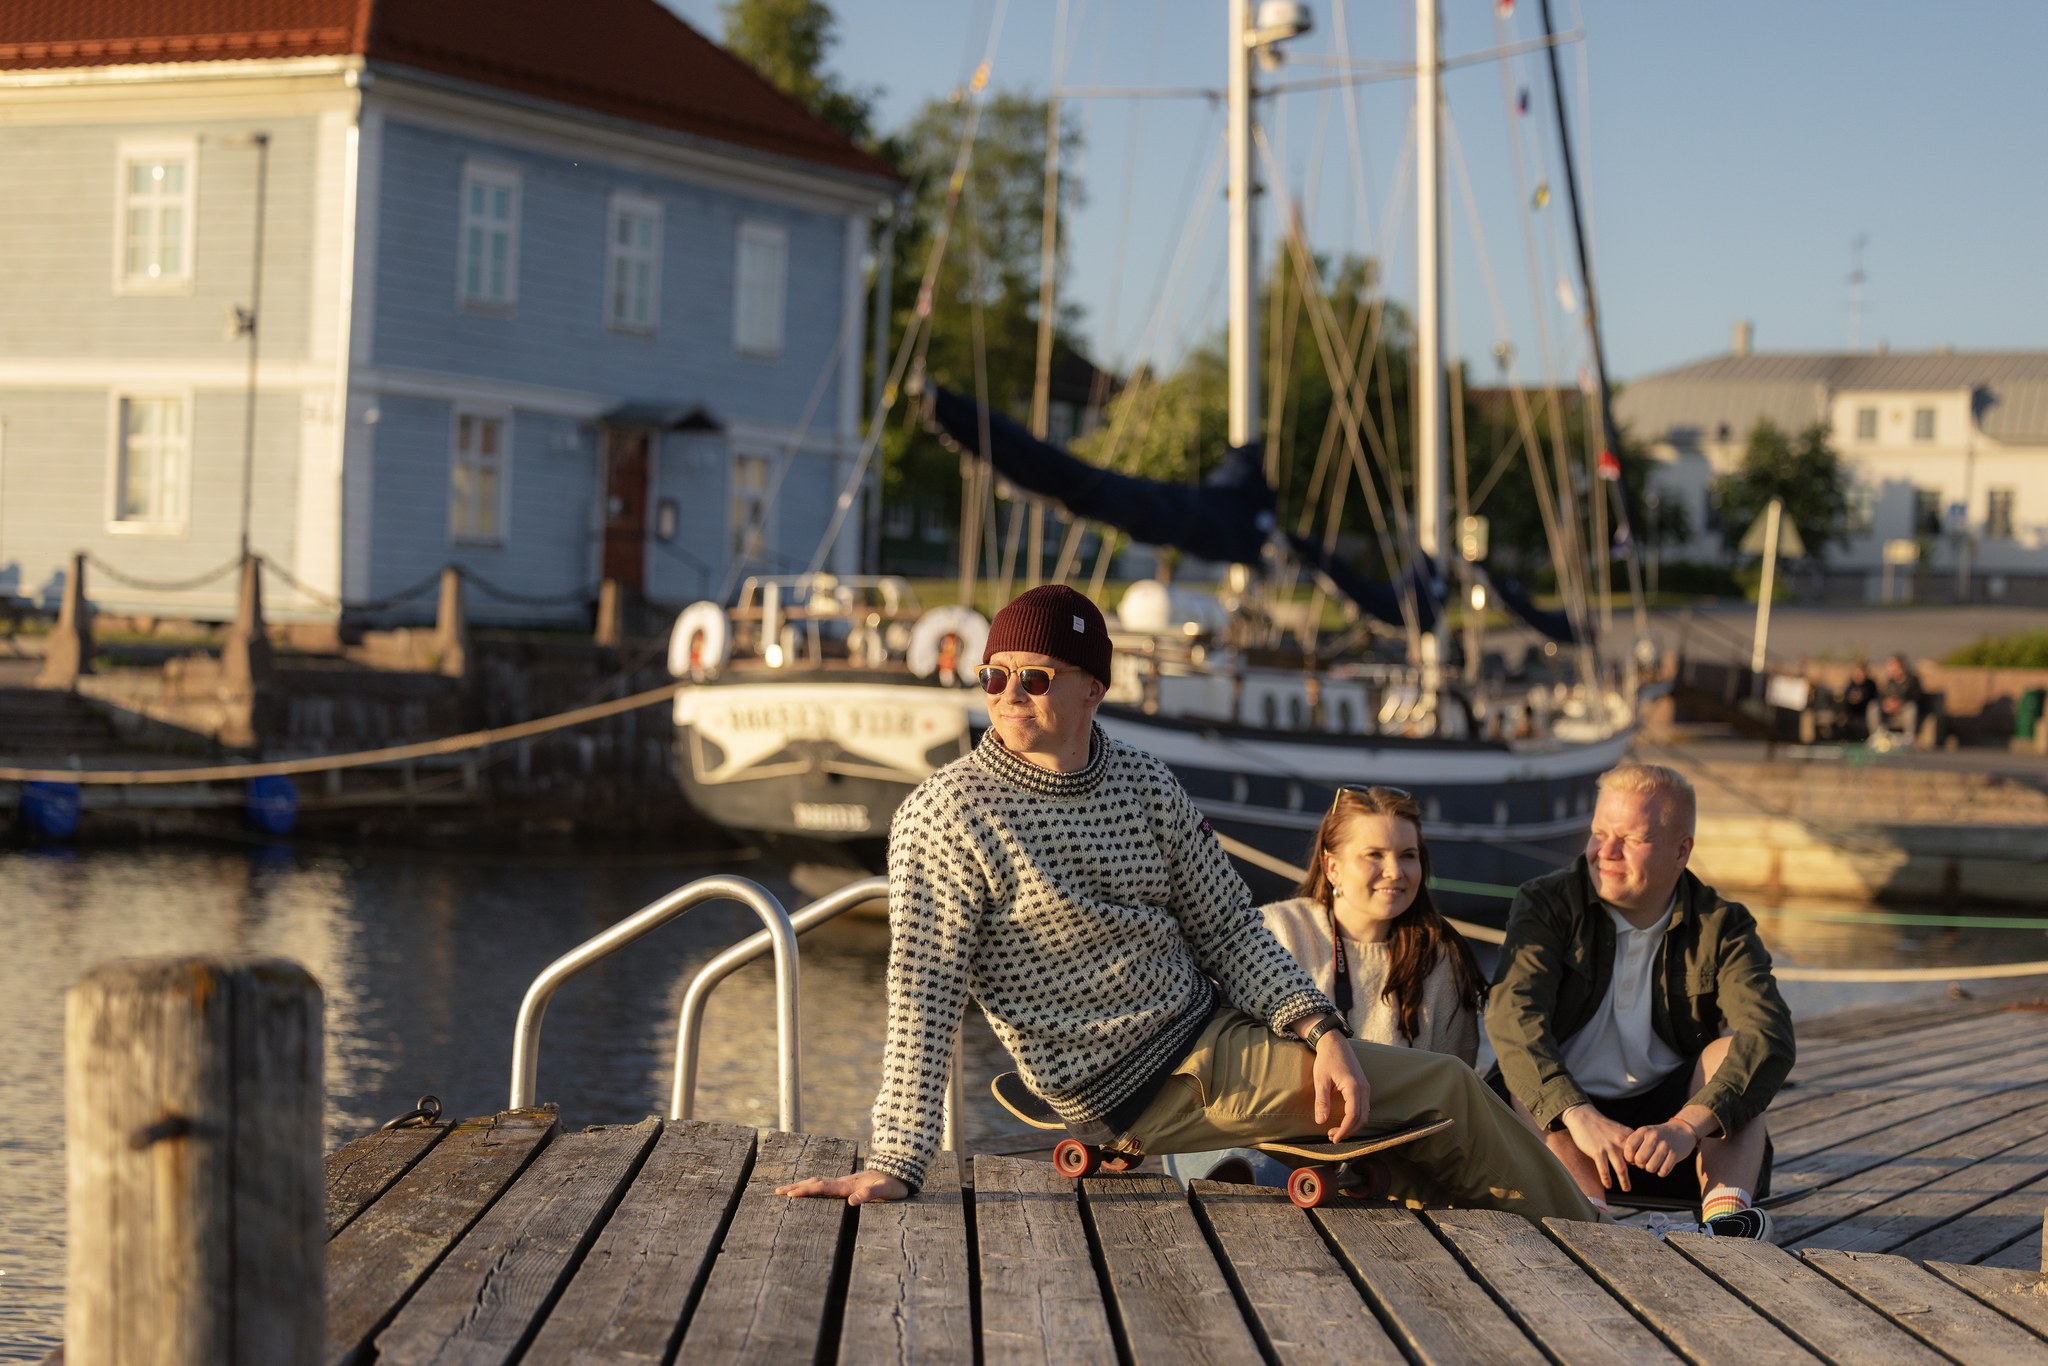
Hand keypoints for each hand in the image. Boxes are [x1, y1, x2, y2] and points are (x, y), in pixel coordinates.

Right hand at [777, 1168, 908, 1205]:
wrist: (899, 1171)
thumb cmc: (893, 1185)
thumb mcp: (885, 1191)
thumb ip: (870, 1194)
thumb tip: (852, 1201)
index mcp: (848, 1185)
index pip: (823, 1188)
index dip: (806, 1191)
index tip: (790, 1194)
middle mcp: (843, 1182)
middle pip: (815, 1183)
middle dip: (796, 1187)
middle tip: (777, 1192)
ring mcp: (844, 1182)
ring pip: (818, 1182)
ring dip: (801, 1186)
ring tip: (785, 1190)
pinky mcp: (846, 1184)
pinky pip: (824, 1185)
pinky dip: (811, 1186)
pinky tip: (806, 1189)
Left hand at [1311, 1033, 1370, 1140]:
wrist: (1334, 1042)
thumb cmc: (1326, 1059)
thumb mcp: (1321, 1080)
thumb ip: (1322, 1101)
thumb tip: (1321, 1121)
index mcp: (1354, 1087)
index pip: (1353, 1116)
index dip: (1345, 1130)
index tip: (1334, 1138)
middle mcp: (1364, 1089)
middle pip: (1362, 1118)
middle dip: (1348, 1131)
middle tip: (1332, 1137)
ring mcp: (1365, 1087)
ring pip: (1365, 1114)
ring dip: (1352, 1126)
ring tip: (1336, 1131)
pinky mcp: (1363, 1087)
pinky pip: (1364, 1108)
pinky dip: (1356, 1118)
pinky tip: (1344, 1121)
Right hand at [1560, 1104, 1635, 1191]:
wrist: (1583, 1116)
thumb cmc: (1600, 1125)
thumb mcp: (1618, 1130)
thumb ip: (1626, 1142)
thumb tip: (1632, 1157)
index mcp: (1627, 1136)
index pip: (1640, 1153)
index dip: (1642, 1163)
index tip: (1642, 1170)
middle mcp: (1620, 1142)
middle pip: (1634, 1163)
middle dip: (1637, 1173)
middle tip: (1639, 1182)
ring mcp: (1609, 1147)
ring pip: (1621, 1168)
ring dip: (1624, 1181)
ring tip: (1626, 1189)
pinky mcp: (1597, 1151)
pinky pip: (1604, 1170)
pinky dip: (1606, 1179)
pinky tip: (1608, 1185)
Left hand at [1622, 1120, 1698, 1177]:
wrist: (1682, 1130)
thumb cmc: (1658, 1136)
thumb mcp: (1645, 1133)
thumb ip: (1634, 1144)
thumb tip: (1624, 1160)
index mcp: (1643, 1131)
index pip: (1629, 1147)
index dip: (1628, 1157)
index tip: (1632, 1159)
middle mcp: (1654, 1137)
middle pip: (1640, 1160)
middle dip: (1640, 1165)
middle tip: (1644, 1162)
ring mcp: (1665, 1145)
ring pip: (1651, 1167)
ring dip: (1651, 1169)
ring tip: (1653, 1164)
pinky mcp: (1675, 1154)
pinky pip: (1663, 1171)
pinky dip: (1661, 1172)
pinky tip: (1662, 1166)